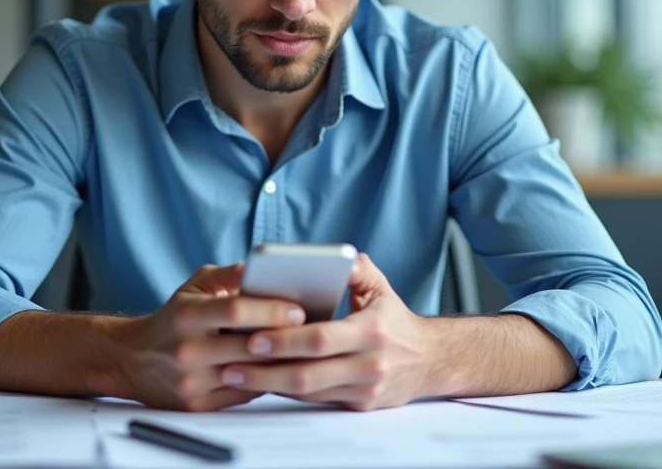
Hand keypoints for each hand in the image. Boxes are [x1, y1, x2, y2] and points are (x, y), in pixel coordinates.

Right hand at [113, 263, 306, 410]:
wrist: (132, 359)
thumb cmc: (173, 318)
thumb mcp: (194, 286)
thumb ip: (229, 275)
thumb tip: (262, 266)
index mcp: (187, 315)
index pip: (235, 310)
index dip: (271, 310)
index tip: (299, 309)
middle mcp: (187, 349)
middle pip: (248, 346)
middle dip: (284, 339)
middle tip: (313, 332)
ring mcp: (192, 381)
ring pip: (249, 374)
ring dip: (280, 363)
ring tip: (304, 351)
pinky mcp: (197, 405)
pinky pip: (243, 393)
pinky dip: (264, 381)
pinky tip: (281, 369)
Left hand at [218, 253, 437, 410]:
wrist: (430, 360)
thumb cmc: (395, 320)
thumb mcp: (380, 287)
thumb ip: (355, 268)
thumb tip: (334, 256)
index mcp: (371, 331)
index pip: (321, 339)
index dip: (285, 340)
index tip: (254, 336)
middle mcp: (368, 365)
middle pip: (308, 373)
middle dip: (266, 369)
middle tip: (232, 360)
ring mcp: (363, 389)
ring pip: (308, 393)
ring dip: (269, 384)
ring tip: (236, 373)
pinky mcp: (359, 405)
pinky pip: (316, 401)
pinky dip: (286, 392)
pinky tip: (262, 381)